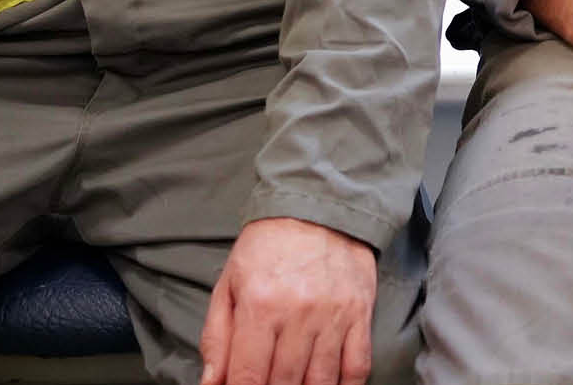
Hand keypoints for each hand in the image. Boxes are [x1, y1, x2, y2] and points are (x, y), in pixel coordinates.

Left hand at [198, 218, 375, 384]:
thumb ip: (216, 337)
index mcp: (260, 304)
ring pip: (321, 382)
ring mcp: (333, 315)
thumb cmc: (268, 246)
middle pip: (284, 383)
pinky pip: (357, 366)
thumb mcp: (229, 283)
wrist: (319, 206)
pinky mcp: (360, 313)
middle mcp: (299, 313)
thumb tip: (212, 384)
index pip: (248, 376)